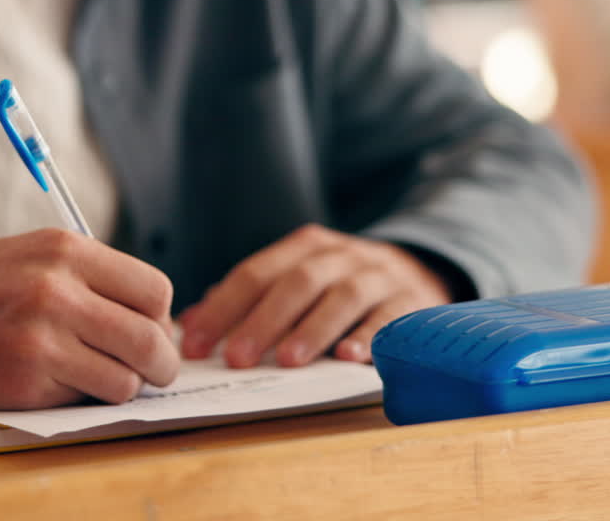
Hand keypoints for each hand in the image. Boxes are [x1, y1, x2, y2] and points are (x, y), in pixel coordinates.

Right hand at [0, 229, 178, 408]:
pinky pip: (83, 399)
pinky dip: (80, 398)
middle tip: (153, 370)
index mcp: (65, 249)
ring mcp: (42, 338)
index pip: (155, 290)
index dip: (158, 317)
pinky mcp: (23, 382)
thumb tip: (151, 319)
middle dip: (160, 363)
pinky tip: (54, 382)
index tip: (147, 329)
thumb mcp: (30, 254)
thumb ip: (88, 277)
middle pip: (151, 338)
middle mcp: (59, 289)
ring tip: (97, 377)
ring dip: (120, 386)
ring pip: (126, 379)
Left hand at [178, 224, 453, 366]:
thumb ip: (248, 299)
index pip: (255, 274)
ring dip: (313, 329)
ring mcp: (378, 276)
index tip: (195, 344)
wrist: (419, 272)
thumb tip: (190, 324)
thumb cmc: (340, 285)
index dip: (222, 309)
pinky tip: (349, 358)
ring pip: (343, 296)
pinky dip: (369, 336)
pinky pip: (390, 317)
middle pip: (297, 282)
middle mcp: (341, 256)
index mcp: (305, 247)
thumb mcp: (297, 279)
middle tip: (237, 359)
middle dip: (263, 320)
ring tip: (288, 361)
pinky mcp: (411, 301)